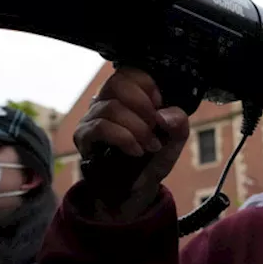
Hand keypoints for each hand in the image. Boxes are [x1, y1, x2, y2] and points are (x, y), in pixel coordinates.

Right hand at [74, 67, 190, 217]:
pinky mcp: (84, 137)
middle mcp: (106, 102)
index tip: (159, 104)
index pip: (128, 72)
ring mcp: (92, 118)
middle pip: (117, 83)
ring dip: (137, 128)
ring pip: (111, 107)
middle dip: (143, 106)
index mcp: (127, 96)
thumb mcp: (174, 141)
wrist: (136, 191)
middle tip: (154, 128)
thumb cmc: (152, 160)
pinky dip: (123, 138)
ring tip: (148, 146)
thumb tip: (164, 115)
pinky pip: (101, 127)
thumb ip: (178, 123)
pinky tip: (135, 150)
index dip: (147, 85)